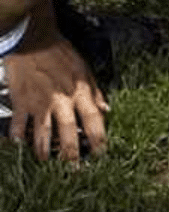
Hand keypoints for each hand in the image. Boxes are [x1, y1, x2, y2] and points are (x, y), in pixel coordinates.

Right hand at [5, 30, 107, 161]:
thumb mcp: (85, 69)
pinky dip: (17, 136)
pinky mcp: (21, 102)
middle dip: (71, 153)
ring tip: (45, 162)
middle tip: (74, 169)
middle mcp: (61, 101)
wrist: (32, 41)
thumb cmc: (60, 53)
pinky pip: (18, 124)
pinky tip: (19, 145)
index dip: (99, 138)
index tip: (101, 153)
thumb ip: (95, 91)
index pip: (93, 119)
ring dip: (44, 150)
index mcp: (80, 92)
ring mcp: (39, 103)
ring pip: (42, 133)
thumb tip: (107, 109)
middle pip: (68, 132)